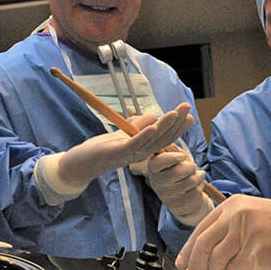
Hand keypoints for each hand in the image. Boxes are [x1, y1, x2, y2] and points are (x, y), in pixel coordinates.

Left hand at [54, 104, 193, 189]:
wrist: (83, 162)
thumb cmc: (103, 147)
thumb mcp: (124, 132)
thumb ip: (139, 124)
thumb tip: (154, 115)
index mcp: (144, 149)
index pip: (165, 137)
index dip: (177, 126)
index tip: (188, 113)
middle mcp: (141, 153)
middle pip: (163, 138)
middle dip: (176, 122)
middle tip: (187, 107)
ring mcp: (131, 154)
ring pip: (152, 140)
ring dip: (164, 125)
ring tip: (174, 113)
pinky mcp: (119, 153)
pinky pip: (134, 144)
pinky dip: (144, 135)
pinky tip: (153, 125)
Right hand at [143, 149, 212, 225]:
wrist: (185, 195)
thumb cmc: (179, 170)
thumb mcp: (176, 156)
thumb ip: (172, 149)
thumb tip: (168, 141)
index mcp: (154, 167)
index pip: (158, 163)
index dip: (171, 158)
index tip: (181, 156)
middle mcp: (157, 182)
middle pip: (176, 172)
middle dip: (190, 167)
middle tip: (192, 166)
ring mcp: (167, 195)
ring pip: (189, 181)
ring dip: (198, 176)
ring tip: (196, 175)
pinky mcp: (179, 205)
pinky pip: (195, 191)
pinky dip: (200, 185)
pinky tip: (197, 185)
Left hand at [175, 196, 270, 269]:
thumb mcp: (256, 216)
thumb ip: (233, 228)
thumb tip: (210, 249)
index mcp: (234, 205)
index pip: (201, 228)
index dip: (189, 249)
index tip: (183, 263)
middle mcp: (238, 215)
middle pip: (203, 244)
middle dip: (195, 265)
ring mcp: (247, 231)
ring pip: (216, 259)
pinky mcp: (258, 250)